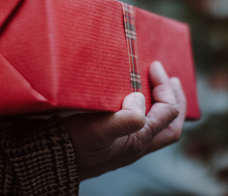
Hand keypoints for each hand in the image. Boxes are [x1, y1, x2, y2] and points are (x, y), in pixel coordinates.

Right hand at [63, 61, 186, 179]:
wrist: (51, 161)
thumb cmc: (74, 144)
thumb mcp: (98, 130)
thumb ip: (125, 119)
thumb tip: (140, 99)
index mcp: (139, 139)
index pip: (168, 111)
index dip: (165, 87)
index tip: (153, 66)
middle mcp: (137, 144)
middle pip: (171, 126)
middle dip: (176, 101)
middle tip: (173, 80)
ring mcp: (126, 146)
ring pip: (157, 129)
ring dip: (162, 108)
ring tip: (157, 89)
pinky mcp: (113, 143)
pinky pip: (140, 128)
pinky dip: (145, 112)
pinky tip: (132, 100)